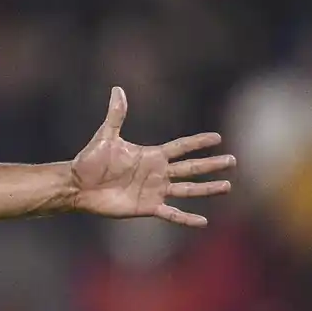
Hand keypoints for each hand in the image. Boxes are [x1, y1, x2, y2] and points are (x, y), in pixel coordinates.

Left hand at [70, 86, 234, 226]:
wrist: (78, 186)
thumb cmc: (89, 161)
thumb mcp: (106, 136)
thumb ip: (116, 115)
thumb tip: (117, 89)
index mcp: (151, 155)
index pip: (180, 147)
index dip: (198, 142)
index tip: (217, 138)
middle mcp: (157, 173)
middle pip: (191, 167)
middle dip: (211, 165)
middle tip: (233, 160)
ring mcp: (154, 190)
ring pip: (187, 189)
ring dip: (207, 188)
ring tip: (227, 186)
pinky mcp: (147, 207)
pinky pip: (171, 213)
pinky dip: (187, 218)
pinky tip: (203, 221)